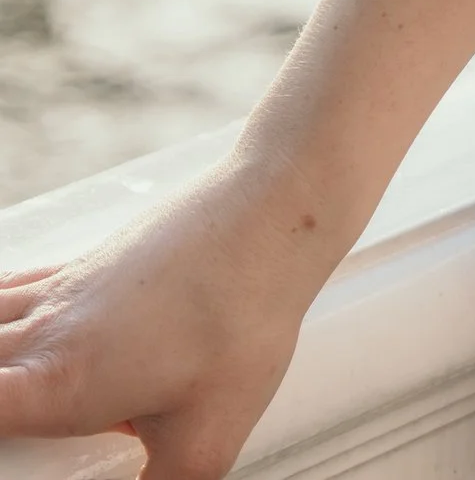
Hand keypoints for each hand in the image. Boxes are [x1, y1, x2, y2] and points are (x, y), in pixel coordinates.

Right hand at [0, 165, 323, 479]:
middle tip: (24, 435)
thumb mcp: (206, 437)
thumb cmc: (244, 315)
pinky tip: (20, 334)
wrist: (274, 212)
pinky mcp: (82, 264)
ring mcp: (59, 290)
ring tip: (24, 393)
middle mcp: (45, 332)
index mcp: (59, 383)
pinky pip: (9, 293)